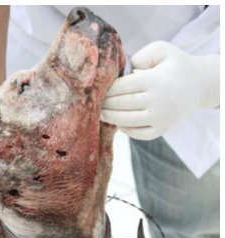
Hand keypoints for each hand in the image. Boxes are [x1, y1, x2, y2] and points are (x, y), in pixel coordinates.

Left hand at [101, 41, 218, 139]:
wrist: (199, 84)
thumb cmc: (174, 65)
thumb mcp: (161, 50)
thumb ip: (140, 56)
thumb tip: (124, 73)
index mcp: (155, 80)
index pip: (122, 86)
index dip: (106, 88)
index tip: (97, 88)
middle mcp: (159, 101)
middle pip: (122, 104)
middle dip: (104, 104)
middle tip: (92, 102)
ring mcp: (161, 117)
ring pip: (127, 121)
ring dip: (110, 118)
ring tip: (100, 113)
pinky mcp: (163, 129)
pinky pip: (139, 134)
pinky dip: (125, 130)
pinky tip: (117, 123)